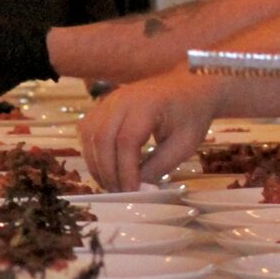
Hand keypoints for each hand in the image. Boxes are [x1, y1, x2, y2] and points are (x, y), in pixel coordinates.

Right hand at [78, 70, 223, 189]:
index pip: (126, 141)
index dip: (125, 170)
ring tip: (111, 183)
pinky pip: (88, 129)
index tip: (132, 192)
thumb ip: (160, 166)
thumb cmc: (191, 114)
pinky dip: (92, 151)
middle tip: (119, 193)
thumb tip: (138, 189)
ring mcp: (110, 100)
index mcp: (146, 105)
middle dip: (107, 170)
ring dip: (96, 163)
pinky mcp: (105, 105)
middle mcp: (122, 99)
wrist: (189, 85)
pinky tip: (105, 167)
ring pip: (89, 134)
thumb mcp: (184, 144)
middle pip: (102, 138)